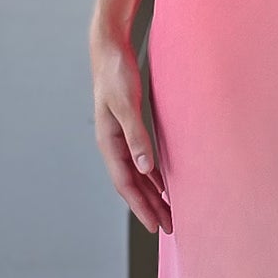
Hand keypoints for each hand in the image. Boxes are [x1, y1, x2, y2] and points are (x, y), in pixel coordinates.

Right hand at [91, 31, 171, 232]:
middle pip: (132, 184)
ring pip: (137, 175)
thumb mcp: (127, 103)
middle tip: (168, 228)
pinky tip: (163, 184)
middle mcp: (113, 144)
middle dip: (148, 207)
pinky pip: (140, 161)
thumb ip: (136, 135)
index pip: (126, 183)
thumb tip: (145, 168)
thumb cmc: (115, 73)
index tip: (155, 225)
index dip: (140, 206)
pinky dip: (152, 176)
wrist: (109, 49)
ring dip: (151, 195)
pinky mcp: (128, 129)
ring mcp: (120, 137)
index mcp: (108, 141)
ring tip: (167, 213)